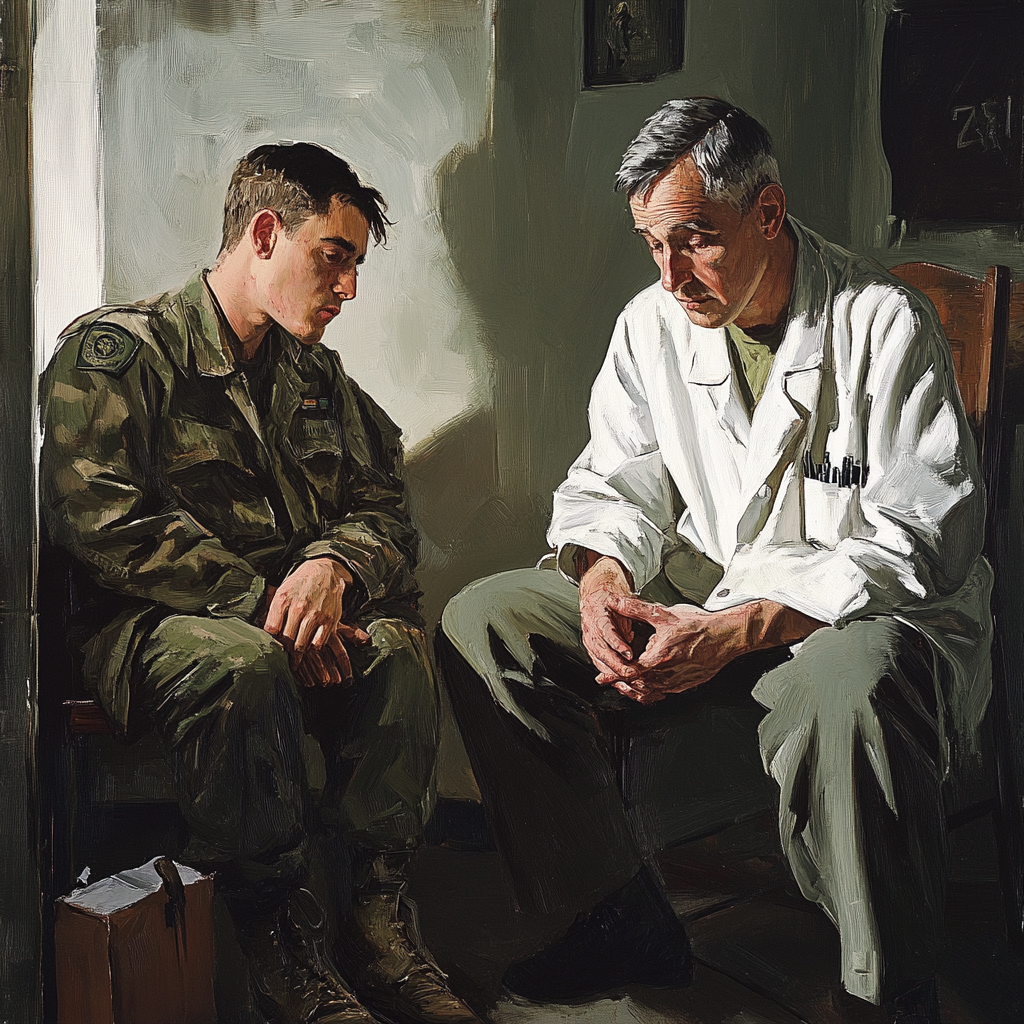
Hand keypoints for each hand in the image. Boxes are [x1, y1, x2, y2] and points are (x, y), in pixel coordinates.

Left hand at [261, 559, 370, 686]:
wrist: (325, 571)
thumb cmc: (300, 584)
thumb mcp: (282, 592)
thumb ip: (273, 612)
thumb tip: (264, 634)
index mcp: (283, 600)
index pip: (271, 630)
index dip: (270, 641)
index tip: (271, 646)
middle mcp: (299, 607)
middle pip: (286, 640)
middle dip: (283, 651)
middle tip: (282, 658)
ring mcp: (316, 615)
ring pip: (302, 645)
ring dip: (297, 654)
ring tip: (294, 657)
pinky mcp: (330, 620)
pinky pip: (318, 643)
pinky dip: (313, 647)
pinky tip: (309, 645)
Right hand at [578, 555, 641, 683]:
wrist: (595, 597)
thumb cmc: (610, 600)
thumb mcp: (621, 601)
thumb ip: (628, 613)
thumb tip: (637, 626)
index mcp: (597, 616)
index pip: (606, 632)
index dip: (617, 644)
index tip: (629, 654)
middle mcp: (590, 630)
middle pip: (601, 651)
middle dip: (616, 664)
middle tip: (632, 672)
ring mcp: (589, 641)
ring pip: (599, 660)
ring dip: (613, 672)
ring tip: (628, 679)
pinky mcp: (592, 649)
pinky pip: (599, 664)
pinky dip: (609, 673)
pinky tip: (620, 680)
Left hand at [600, 597, 745, 702]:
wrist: (726, 636)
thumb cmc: (699, 626)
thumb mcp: (664, 614)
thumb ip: (635, 609)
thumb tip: (616, 601)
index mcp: (658, 659)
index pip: (628, 672)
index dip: (613, 675)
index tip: (602, 677)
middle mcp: (666, 675)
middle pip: (636, 686)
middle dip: (621, 684)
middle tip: (608, 680)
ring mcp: (677, 682)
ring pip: (649, 693)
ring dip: (634, 690)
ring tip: (624, 685)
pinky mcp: (685, 685)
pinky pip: (663, 694)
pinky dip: (650, 692)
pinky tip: (647, 686)